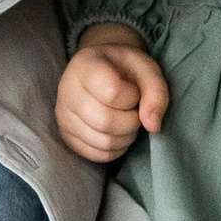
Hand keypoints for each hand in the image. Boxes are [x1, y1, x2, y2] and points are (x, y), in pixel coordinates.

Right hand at [56, 24, 170, 161]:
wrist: (103, 71)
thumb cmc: (126, 69)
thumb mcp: (147, 69)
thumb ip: (156, 92)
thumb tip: (152, 126)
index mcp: (85, 64)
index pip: (112, 92)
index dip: (133, 96)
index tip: (134, 89)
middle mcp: (67, 90)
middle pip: (105, 121)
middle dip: (131, 121)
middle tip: (134, 110)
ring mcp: (63, 115)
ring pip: (104, 142)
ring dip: (126, 136)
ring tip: (126, 119)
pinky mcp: (67, 136)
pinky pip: (98, 155)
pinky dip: (117, 149)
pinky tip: (118, 132)